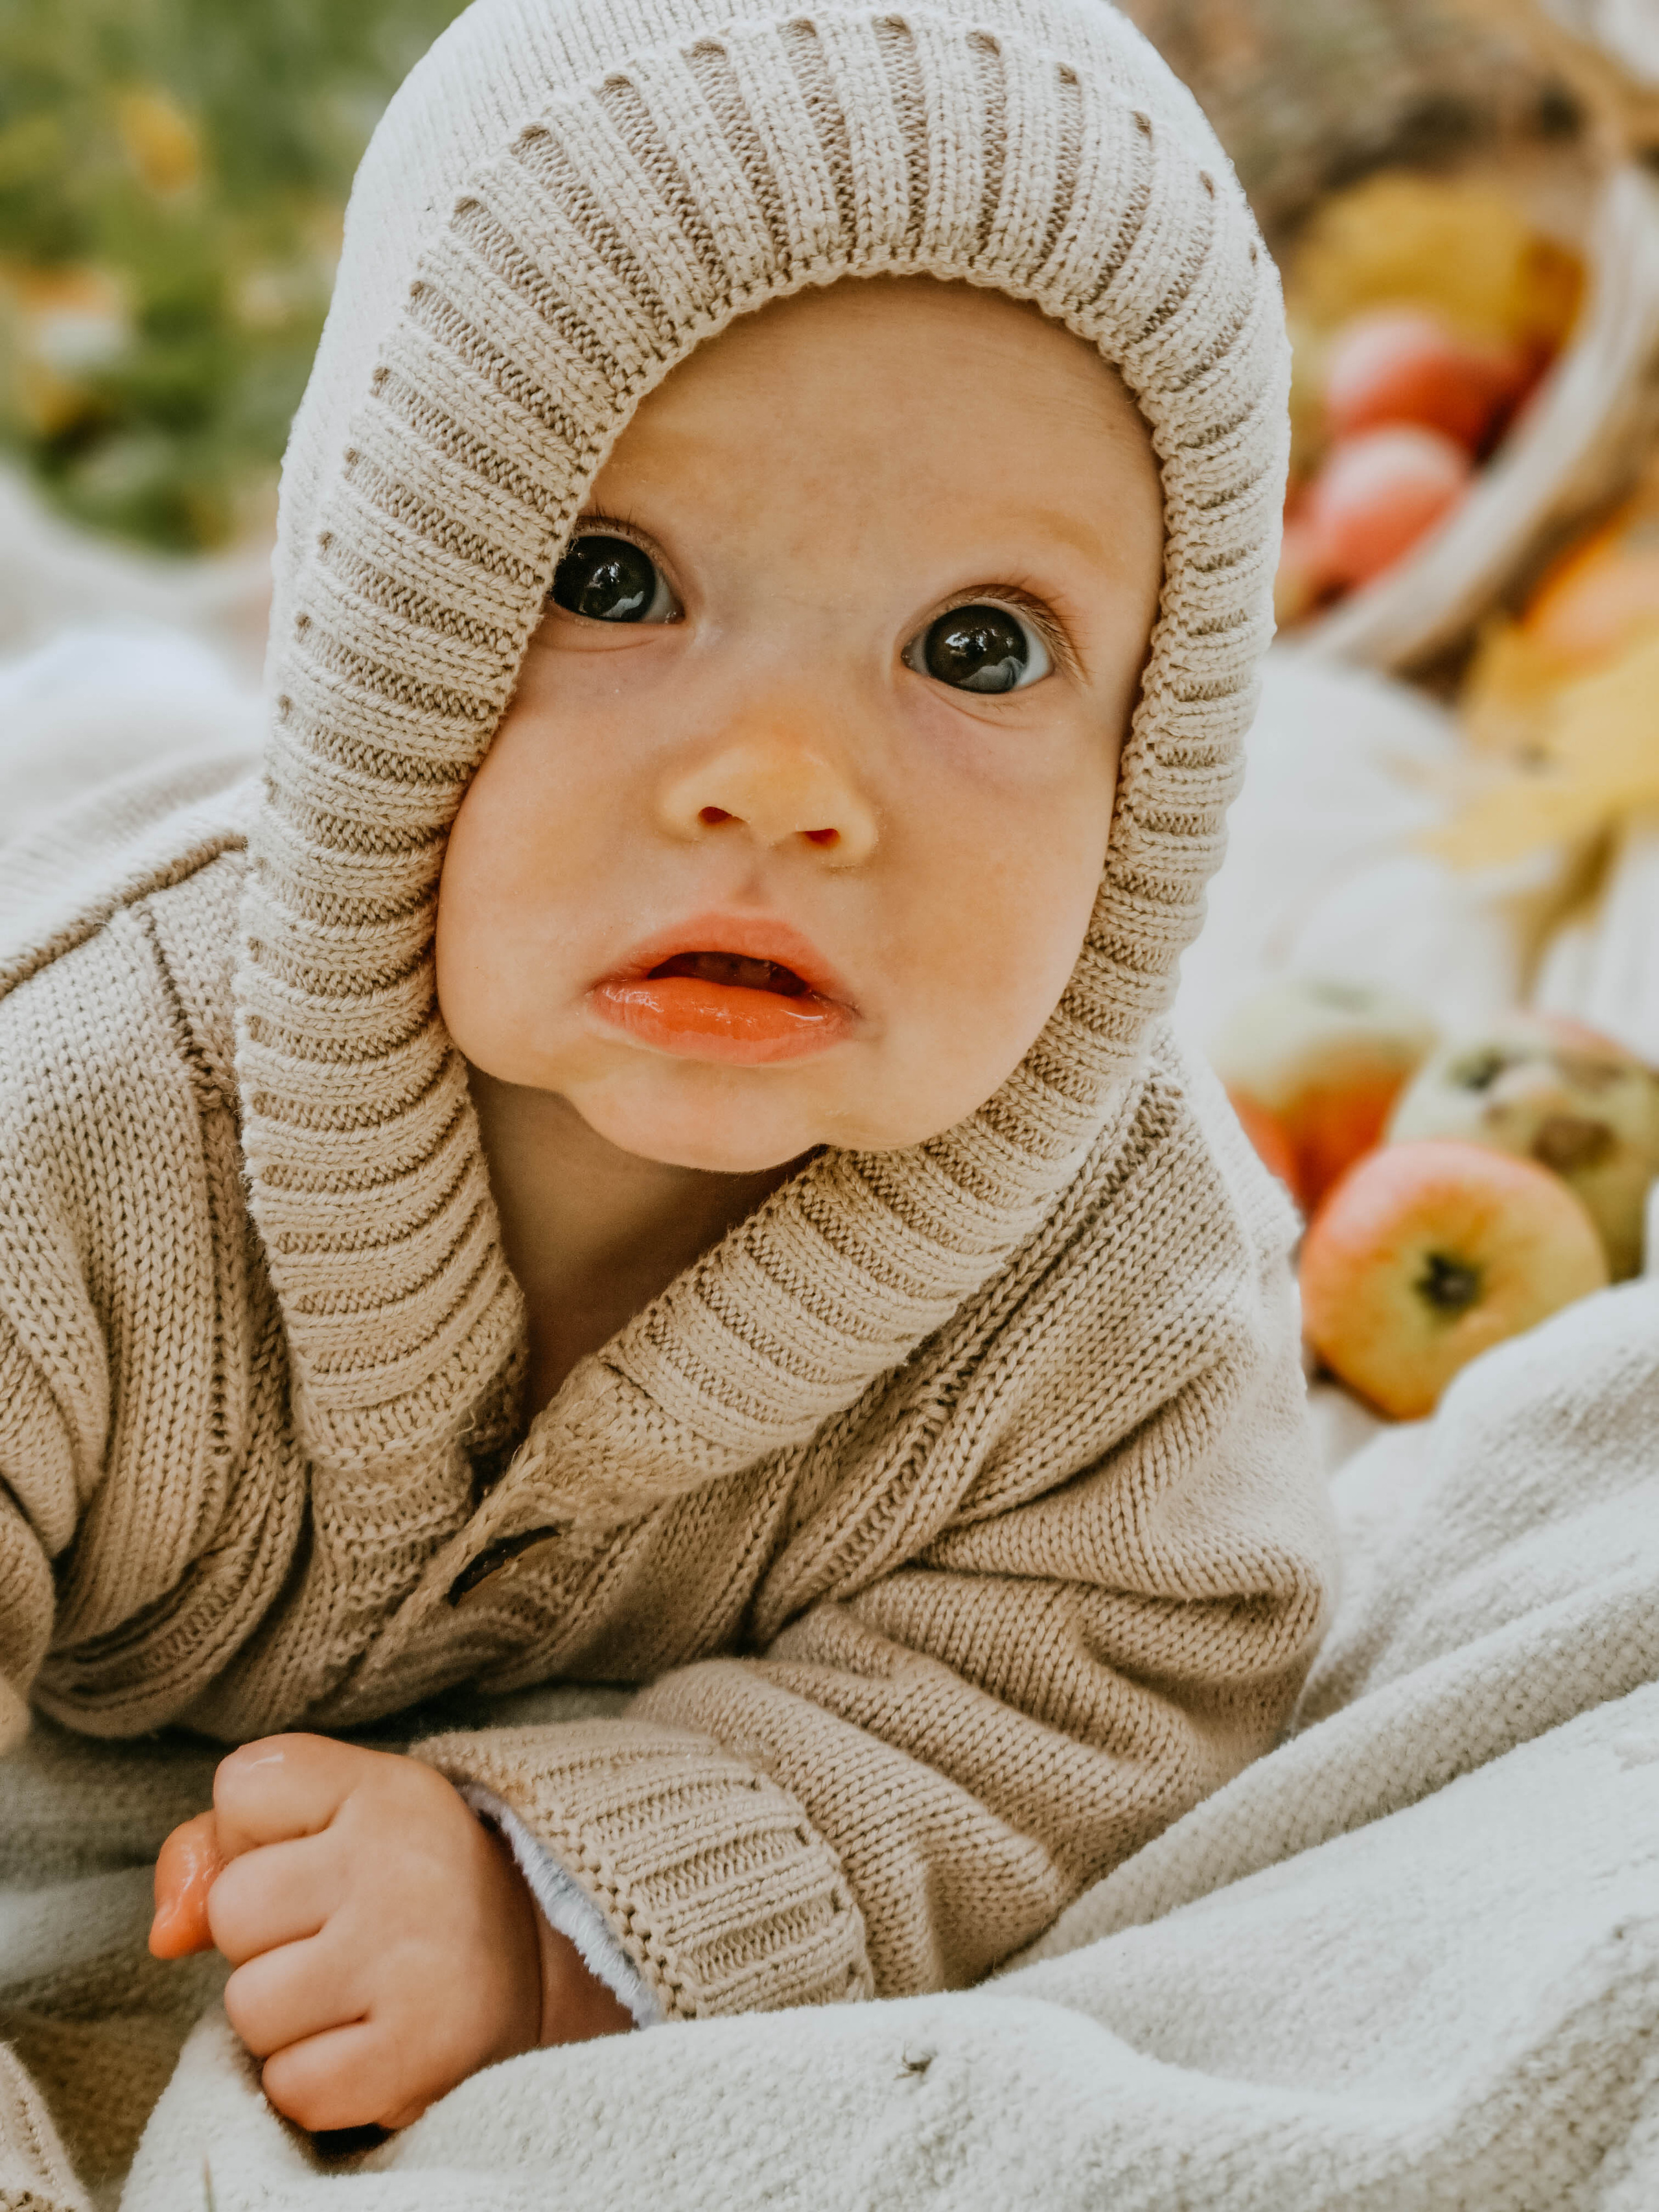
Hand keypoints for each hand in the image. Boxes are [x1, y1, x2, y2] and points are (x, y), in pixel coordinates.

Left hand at [149, 1734, 629, 2132]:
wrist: (536, 1966)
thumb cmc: (404, 1885)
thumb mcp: (333, 1822)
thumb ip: (221, 1845)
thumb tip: (165, 1933)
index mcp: (387, 1789)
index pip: (241, 1788)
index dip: (258, 1834)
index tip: (318, 1851)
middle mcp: (403, 1865)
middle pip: (231, 1909)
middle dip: (264, 1937)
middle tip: (336, 1934)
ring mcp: (411, 1962)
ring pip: (248, 2008)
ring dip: (284, 2016)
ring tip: (351, 1992)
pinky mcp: (416, 2056)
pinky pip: (289, 2085)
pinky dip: (315, 2078)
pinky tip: (369, 2042)